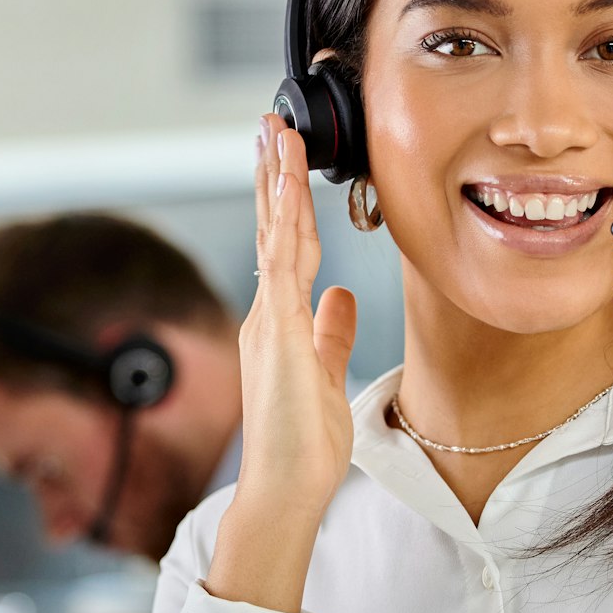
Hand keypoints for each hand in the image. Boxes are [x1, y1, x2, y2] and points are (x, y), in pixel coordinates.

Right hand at [206, 115, 357, 612]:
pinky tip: (287, 183)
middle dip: (272, 175)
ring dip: (276, 180)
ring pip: (274, 233)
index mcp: (280, 322)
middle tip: (271, 125)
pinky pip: (281, 260)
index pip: (288, 248)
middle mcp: (268, 313)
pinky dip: (284, 217)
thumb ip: (332, 332)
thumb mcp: (327, 376)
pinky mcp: (277, 328)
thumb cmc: (302, 446)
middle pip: (271, 229)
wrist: (284, 487)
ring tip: (276, 133)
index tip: (288, 162)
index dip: (287, 203)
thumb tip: (344, 297)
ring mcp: (269, 318)